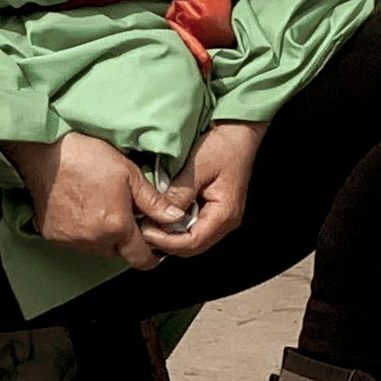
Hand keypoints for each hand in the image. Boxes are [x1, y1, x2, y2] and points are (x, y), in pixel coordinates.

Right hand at [12, 130, 165, 269]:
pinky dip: (85, 233)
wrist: (44, 153)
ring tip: (105, 209)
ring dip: (107, 237)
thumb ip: (154, 202)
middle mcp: (93, 240)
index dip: (153, 254)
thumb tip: (175, 218)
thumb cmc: (86, 158)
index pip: (141, 259)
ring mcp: (71, 240)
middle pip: (120, 253)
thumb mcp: (129, 174)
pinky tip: (86, 211)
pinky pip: (77, 242)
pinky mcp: (53, 235)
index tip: (156, 245)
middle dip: (129, 240)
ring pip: (99, 249)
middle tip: (128, 216)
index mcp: (116, 227)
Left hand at [142, 120, 261, 262]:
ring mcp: (223, 218)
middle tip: (141, 231)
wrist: (240, 134)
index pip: (193, 241)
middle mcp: (227, 222)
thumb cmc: (222, 147)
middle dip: (166, 243)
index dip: (166, 241)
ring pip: (193, 241)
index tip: (143, 231)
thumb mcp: (197, 167)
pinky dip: (177, 228)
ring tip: (149, 226)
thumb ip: (179, 193)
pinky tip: (162, 219)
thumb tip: (158, 216)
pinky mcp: (216, 212)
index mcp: (225, 213)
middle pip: (193, 247)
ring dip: (170, 237)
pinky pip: (195, 229)